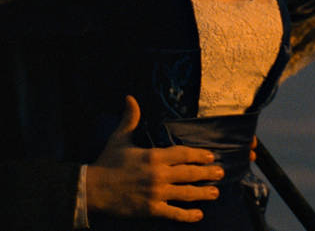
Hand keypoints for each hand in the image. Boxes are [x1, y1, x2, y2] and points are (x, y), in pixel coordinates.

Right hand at [86, 96, 222, 221]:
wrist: (93, 189)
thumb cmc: (107, 163)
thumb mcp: (119, 139)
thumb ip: (130, 120)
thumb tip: (131, 98)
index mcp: (154, 156)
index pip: (183, 154)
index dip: (200, 155)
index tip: (211, 156)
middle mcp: (159, 175)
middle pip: (190, 173)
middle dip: (207, 173)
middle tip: (220, 173)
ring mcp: (156, 193)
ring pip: (187, 193)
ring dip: (203, 193)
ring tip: (215, 193)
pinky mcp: (152, 210)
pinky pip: (174, 213)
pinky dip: (188, 215)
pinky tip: (198, 214)